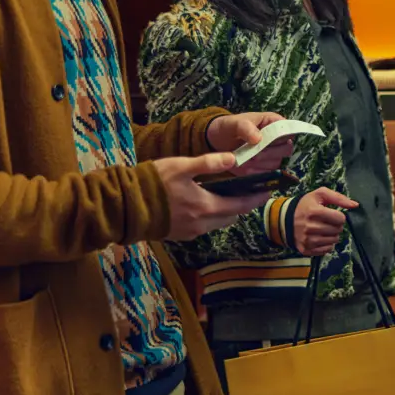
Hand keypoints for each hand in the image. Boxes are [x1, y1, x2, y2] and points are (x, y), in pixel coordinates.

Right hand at [152, 152, 270, 240]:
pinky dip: (211, 217)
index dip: (255, 199)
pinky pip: (203, 227)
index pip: (240, 205)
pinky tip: (205, 205)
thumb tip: (234, 158)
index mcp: (206, 206)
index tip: (267, 191)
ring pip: (217, 223)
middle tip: (250, 193)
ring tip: (229, 197)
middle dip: (242, 205)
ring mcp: (190, 232)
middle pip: (231, 217)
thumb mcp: (182, 166)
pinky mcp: (179, 235)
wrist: (126, 207)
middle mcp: (201, 224)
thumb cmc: (153, 183)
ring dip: (226, 212)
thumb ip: (208, 163)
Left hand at [206, 112, 294, 172]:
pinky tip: (244, 166)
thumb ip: (245, 127)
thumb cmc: (228, 128)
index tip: (266, 141)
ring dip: (261, 163)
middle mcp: (276, 139)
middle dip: (270, 152)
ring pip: (276, 162)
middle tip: (254, 153)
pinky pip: (266, 173)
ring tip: (245, 158)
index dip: (281, 136)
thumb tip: (258, 138)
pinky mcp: (264, 167)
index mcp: (272, 122)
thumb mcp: (232, 124)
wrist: (217, 142)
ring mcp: (272, 154)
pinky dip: (255, 171)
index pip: (288, 129)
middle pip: (286, 148)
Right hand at [293, 188, 358, 255]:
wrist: (284, 220)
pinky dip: (327, 243)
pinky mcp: (306, 249)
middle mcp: (310, 227)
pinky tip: (320, 237)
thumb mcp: (319, 195)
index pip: (340, 218)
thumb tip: (355, 205)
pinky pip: (327, 249)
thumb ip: (338, 198)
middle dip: (336, 225)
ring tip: (324, 228)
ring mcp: (307, 240)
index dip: (339, 216)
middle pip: (338, 230)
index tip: (332, 214)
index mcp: (313, 211)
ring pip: (334, 240)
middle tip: (327, 221)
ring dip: (332, 234)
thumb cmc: (305, 205)